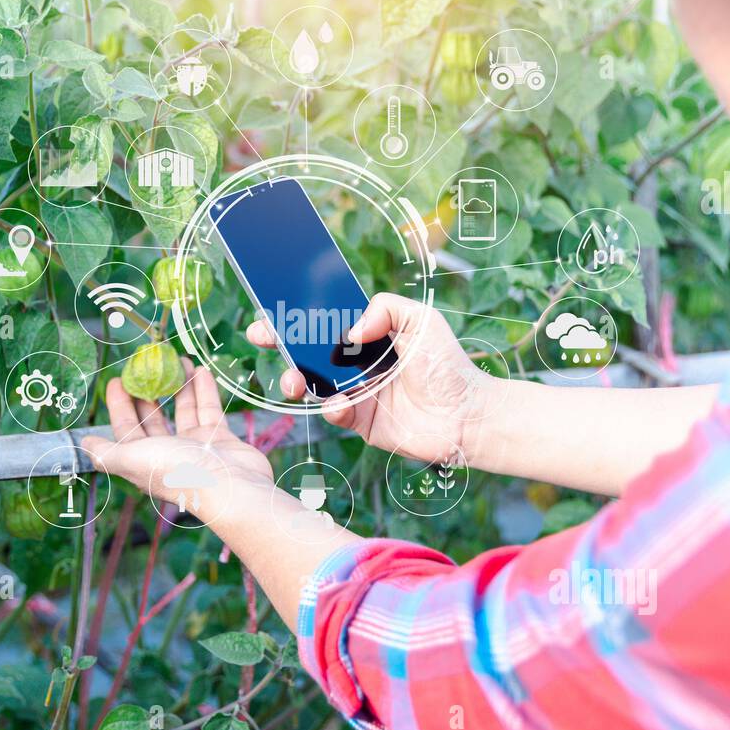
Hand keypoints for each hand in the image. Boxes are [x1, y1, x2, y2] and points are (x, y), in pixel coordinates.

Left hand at [81, 359, 272, 521]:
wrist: (232, 488)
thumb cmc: (179, 472)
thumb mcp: (134, 460)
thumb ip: (107, 453)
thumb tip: (82, 444)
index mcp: (144, 460)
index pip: (126, 428)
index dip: (119, 405)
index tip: (117, 379)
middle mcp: (167, 453)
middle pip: (153, 417)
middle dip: (148, 391)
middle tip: (147, 365)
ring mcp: (195, 446)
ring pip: (183, 409)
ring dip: (179, 385)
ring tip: (177, 359)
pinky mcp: (219, 440)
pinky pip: (209, 410)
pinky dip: (204, 390)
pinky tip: (200, 370)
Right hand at [246, 293, 496, 464]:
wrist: (467, 415)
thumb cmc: (448, 366)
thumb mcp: (422, 321)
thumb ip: (386, 309)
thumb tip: (350, 330)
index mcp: (370, 335)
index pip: (326, 322)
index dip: (300, 316)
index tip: (276, 310)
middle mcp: (358, 363)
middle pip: (309, 351)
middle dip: (281, 343)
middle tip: (262, 337)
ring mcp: (357, 392)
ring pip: (313, 384)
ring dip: (295, 379)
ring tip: (293, 380)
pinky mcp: (360, 421)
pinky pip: (333, 412)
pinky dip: (331, 407)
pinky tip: (340, 402)